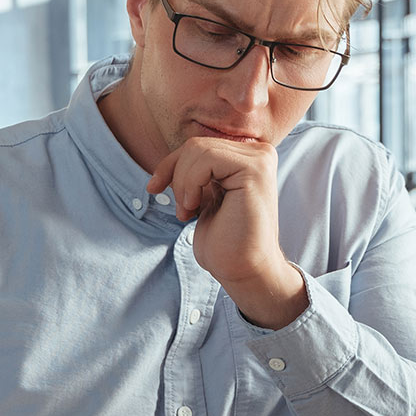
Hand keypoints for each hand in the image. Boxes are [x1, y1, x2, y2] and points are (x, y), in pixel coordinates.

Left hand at [147, 137, 307, 329]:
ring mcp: (260, 160)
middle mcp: (259, 153)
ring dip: (182, 184)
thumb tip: (170, 160)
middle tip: (181, 210)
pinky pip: (207, 158)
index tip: (155, 188)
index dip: (170, 165)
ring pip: (198, 149)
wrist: (243, 270)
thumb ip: (197, 172)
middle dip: (176, 175)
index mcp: (247, 158)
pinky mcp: (255, 171)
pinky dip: (190, 183)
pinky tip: (194, 208)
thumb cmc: (225, 242)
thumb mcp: (204, 197)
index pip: (198, 145)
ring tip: (188, 212)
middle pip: (196, 144)